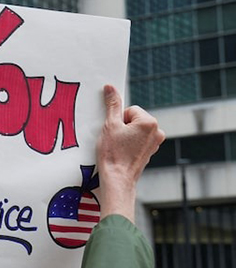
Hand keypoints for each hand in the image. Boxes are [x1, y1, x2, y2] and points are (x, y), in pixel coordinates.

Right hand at [96, 84, 164, 222]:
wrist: (117, 179)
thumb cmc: (113, 154)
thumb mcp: (110, 125)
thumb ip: (112, 104)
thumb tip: (110, 88)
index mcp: (150, 122)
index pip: (129, 110)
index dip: (117, 119)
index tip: (113, 132)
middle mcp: (157, 132)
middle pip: (133, 119)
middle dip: (122, 127)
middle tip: (114, 140)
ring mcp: (155, 143)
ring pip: (135, 130)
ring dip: (125, 135)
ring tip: (118, 147)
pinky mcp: (150, 152)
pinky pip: (137, 140)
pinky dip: (129, 144)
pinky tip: (122, 152)